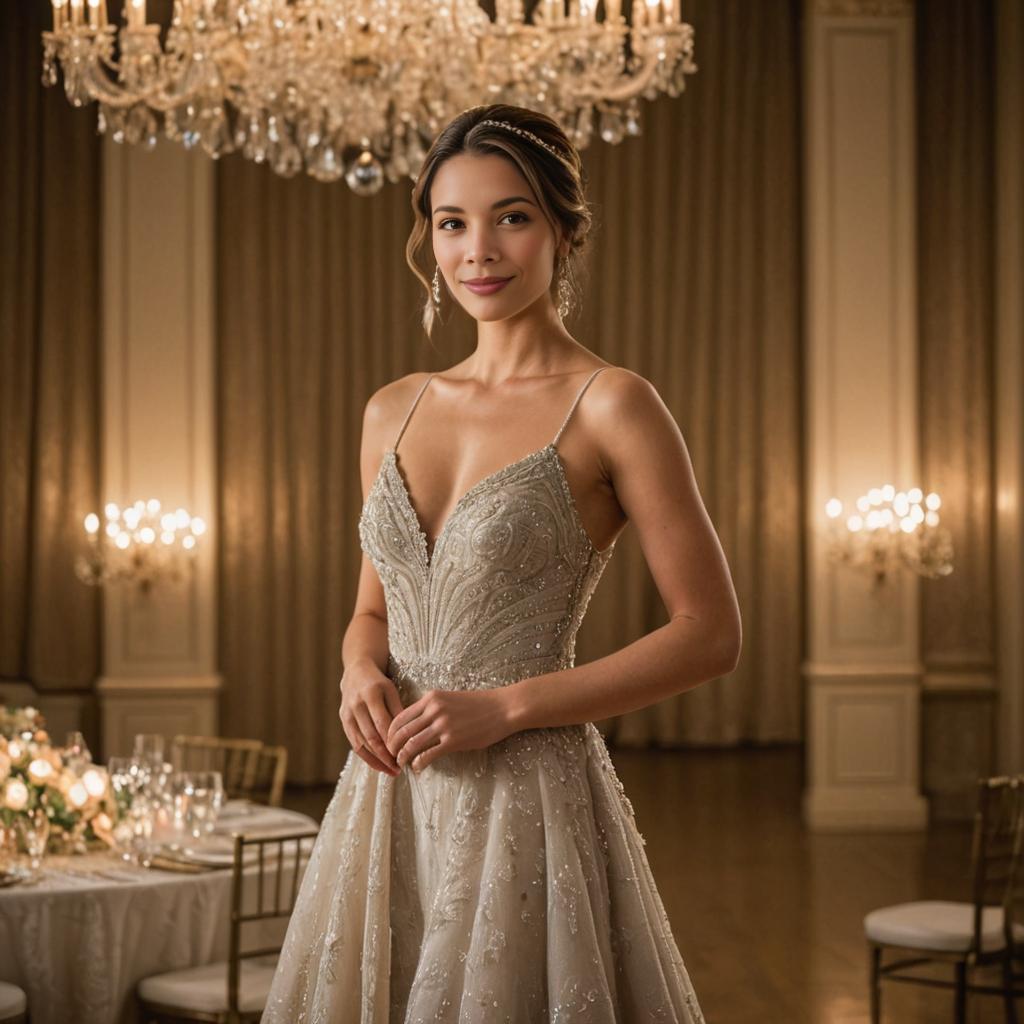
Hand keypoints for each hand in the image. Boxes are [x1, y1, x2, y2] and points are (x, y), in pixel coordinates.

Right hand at [339, 660, 404, 775]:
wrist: (356, 671)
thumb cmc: (379, 682)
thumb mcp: (392, 690)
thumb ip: (398, 710)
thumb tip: (409, 735)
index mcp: (371, 693)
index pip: (383, 724)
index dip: (394, 741)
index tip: (406, 754)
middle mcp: (356, 704)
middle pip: (371, 737)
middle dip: (386, 756)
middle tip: (399, 768)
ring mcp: (347, 713)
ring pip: (361, 744)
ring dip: (376, 760)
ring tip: (391, 770)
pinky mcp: (343, 720)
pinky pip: (354, 743)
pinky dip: (366, 757)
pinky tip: (378, 765)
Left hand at [385, 689, 513, 772]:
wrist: (503, 708)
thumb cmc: (480, 704)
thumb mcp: (451, 698)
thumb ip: (433, 708)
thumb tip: (418, 723)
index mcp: (431, 698)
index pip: (400, 716)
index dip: (390, 732)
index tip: (390, 742)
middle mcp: (433, 710)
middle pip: (401, 731)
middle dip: (392, 747)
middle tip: (391, 757)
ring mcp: (443, 725)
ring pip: (411, 744)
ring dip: (402, 757)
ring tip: (401, 764)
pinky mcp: (453, 740)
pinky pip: (427, 755)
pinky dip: (419, 764)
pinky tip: (418, 768)